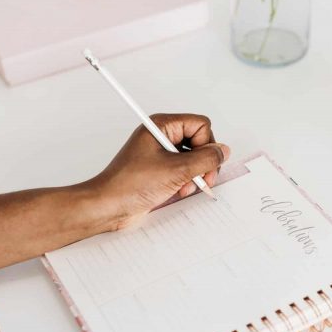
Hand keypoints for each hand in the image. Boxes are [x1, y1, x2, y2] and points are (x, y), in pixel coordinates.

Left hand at [89, 113, 229, 229]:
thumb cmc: (130, 185)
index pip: (201, 125)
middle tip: (201, 178)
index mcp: (162, 125)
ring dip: (195, 175)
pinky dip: (187, 182)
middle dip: (203, 163)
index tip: (202, 162)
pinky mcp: (161, 169)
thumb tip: (223, 151)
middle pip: (200, 141)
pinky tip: (179, 191)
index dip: (206, 144)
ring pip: (195, 158)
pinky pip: (185, 170)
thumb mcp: (176, 170)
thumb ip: (205, 159)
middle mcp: (162, 136)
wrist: (109, 206)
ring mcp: (161, 153)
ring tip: (184, 187)